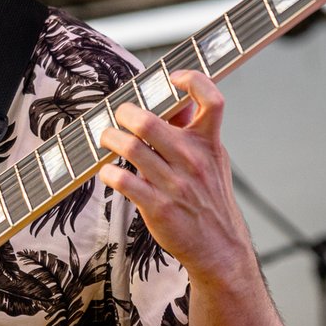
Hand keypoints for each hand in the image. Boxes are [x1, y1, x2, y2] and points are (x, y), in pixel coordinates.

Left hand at [98, 70, 254, 285]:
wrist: (219, 247)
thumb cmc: (209, 200)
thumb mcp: (212, 161)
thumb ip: (194, 133)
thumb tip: (177, 101)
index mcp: (208, 145)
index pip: (212, 100)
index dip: (193, 80)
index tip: (173, 78)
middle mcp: (193, 161)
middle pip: (150, 121)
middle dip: (125, 113)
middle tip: (119, 116)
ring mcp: (175, 184)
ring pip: (130, 148)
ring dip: (110, 138)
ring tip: (106, 138)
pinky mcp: (158, 207)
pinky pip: (123, 181)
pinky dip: (108, 172)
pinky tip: (107, 171)